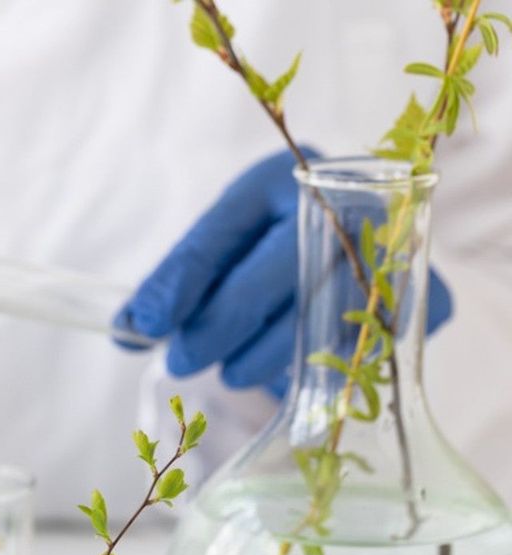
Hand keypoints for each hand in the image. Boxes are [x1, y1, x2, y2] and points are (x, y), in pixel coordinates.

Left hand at [114, 148, 452, 394]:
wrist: (355, 239)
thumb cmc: (267, 249)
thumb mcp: (218, 251)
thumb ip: (173, 286)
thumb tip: (129, 330)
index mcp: (277, 176)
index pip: (222, 230)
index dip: (180, 282)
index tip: (145, 325)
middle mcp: (344, 198)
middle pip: (274, 273)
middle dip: (219, 325)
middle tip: (181, 361)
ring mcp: (391, 244)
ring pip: (320, 314)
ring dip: (263, 355)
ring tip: (230, 372)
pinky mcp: (428, 293)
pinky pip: (368, 343)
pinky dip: (326, 366)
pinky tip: (293, 375)